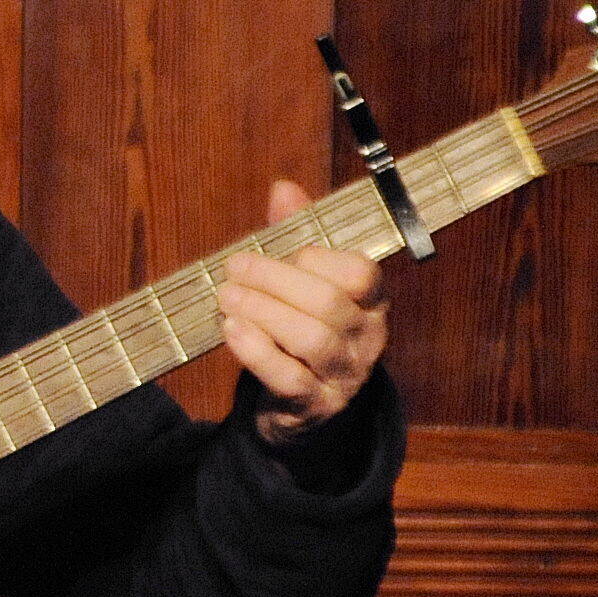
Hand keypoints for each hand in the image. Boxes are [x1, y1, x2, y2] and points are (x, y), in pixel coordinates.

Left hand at [217, 178, 389, 444]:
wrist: (302, 407)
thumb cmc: (303, 328)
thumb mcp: (305, 281)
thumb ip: (297, 234)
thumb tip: (283, 189)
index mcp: (371, 302)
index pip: (361, 273)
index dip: (319, 258)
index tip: (285, 251)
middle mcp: (367, 338)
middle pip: (328, 302)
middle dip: (275, 279)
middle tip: (233, 267)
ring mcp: (344, 375)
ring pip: (311, 340)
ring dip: (262, 312)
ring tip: (226, 297)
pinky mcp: (315, 405)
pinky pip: (289, 378)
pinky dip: (256, 351)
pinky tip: (230, 330)